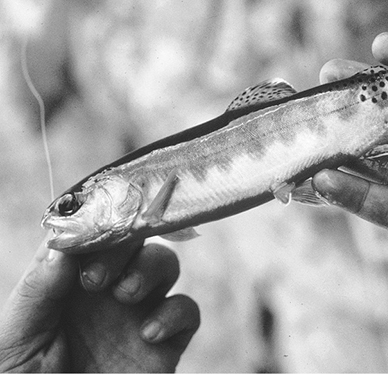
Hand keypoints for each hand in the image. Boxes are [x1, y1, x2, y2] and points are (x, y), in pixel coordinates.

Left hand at [0, 239, 199, 371]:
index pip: (87, 236)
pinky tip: (148, 333)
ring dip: (150, 268)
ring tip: (126, 296)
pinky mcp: (164, 344)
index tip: (85, 234)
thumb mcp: (13, 344)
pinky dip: (175, 312)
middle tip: (98, 277)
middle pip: (132, 239)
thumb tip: (61, 245)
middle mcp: (105, 294)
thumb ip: (36, 293)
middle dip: (122, 245)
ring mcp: (138, 315)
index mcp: (65, 286)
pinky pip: (187, 311)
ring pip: (164, 264)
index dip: (91, 224)